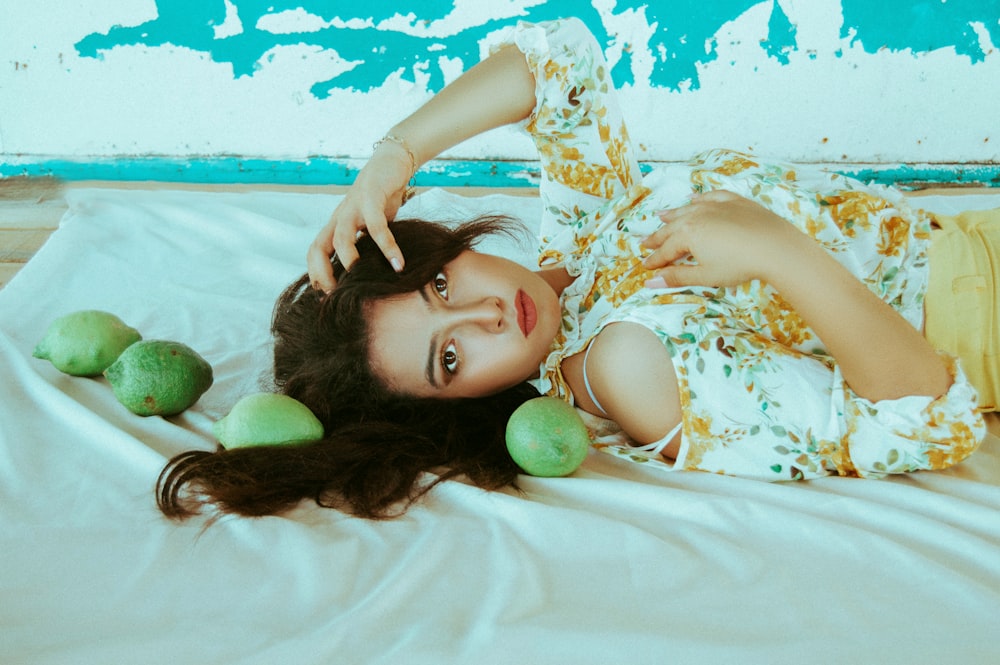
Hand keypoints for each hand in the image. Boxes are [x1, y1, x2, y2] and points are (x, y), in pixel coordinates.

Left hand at [306, 142, 412, 291]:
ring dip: (350, 261)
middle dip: (323, 273)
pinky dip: (387, 246)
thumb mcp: (371, 224)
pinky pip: (376, 226)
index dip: (316, 274)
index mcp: (336, 225)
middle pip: (318, 247)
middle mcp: (339, 217)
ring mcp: (353, 207)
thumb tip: (371, 274)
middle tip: (338, 294)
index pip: (315, 252)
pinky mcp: (371, 197)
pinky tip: (398, 263)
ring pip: (341, 238)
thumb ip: (367, 244)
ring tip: (364, 280)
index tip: (328, 294)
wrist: (392, 162)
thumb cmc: (381, 197)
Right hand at [641, 190, 801, 287]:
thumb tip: (650, 283)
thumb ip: (677, 277)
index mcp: (687, 234)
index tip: (645, 268)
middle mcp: (697, 215)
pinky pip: (711, 196)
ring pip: (688, 209)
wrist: (775, 247)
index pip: (665, 250)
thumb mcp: (705, 275)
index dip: (655, 260)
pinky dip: (700, 198)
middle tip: (645, 243)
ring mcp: (716, 205)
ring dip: (673, 214)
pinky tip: (694, 198)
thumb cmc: (739, 264)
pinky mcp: (734, 201)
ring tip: (661, 217)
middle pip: (672, 228)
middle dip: (658, 237)